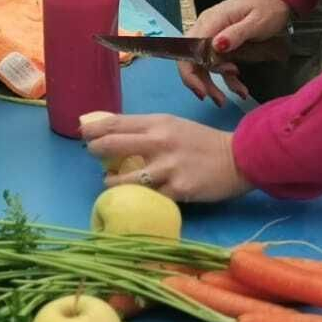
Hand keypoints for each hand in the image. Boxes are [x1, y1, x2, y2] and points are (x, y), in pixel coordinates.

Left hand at [79, 112, 252, 203]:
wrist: (239, 158)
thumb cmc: (201, 141)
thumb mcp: (172, 125)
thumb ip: (144, 129)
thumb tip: (110, 131)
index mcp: (158, 123)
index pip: (115, 122)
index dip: (93, 128)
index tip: (82, 132)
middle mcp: (159, 142)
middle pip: (112, 145)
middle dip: (94, 150)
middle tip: (90, 154)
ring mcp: (168, 168)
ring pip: (124, 179)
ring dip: (111, 182)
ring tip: (110, 182)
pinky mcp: (178, 190)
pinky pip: (148, 198)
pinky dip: (138, 199)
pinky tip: (136, 198)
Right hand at [180, 0, 293, 106]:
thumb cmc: (268, 7)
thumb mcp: (256, 21)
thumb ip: (236, 33)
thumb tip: (216, 46)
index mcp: (210, 22)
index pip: (189, 51)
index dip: (191, 73)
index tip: (203, 91)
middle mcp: (206, 29)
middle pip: (193, 60)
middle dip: (202, 83)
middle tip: (218, 100)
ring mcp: (213, 37)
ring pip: (204, 66)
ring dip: (214, 85)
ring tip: (225, 101)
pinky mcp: (222, 44)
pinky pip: (218, 64)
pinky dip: (227, 79)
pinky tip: (240, 90)